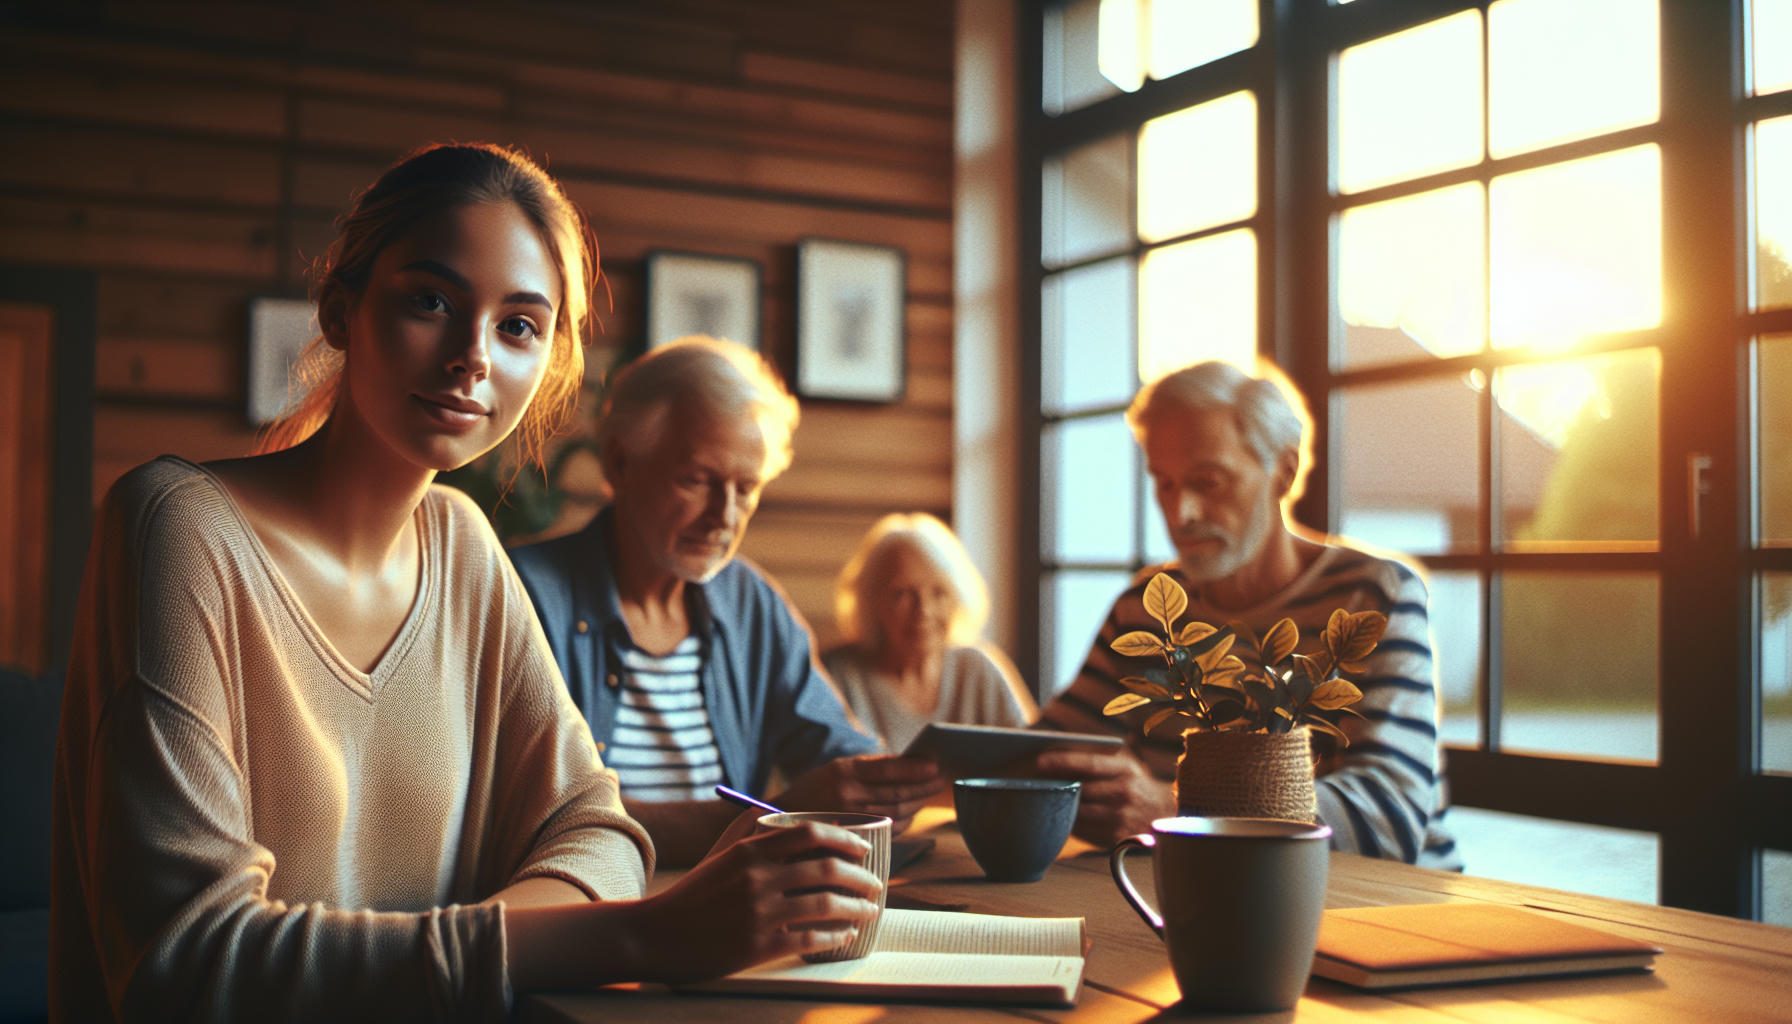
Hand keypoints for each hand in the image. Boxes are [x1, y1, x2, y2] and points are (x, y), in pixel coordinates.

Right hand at [635, 822, 882, 980]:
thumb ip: (751, 835)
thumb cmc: (692, 896)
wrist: (654, 934)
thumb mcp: (721, 857)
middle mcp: (757, 878)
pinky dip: (835, 936)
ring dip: (856, 908)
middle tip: (876, 884)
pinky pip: (810, 939)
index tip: (864, 848)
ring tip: (869, 911)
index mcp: (750, 850)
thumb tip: (783, 817)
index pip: (810, 833)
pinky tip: (845, 936)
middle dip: (861, 877)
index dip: (845, 839)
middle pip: (827, 869)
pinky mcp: (758, 946)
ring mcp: (759, 913)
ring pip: (826, 904)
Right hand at [774, 755, 941, 833]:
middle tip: (941, 782)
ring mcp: (849, 820)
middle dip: (923, 788)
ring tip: (929, 795)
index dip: (914, 768)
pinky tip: (912, 814)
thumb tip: (910, 764)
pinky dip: (904, 822)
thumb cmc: (814, 790)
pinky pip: (888, 831)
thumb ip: (869, 768)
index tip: (935, 765)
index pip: (887, 769)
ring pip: (895, 814)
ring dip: (917, 805)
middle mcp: (846, 795)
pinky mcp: (852, 839)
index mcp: (842, 772)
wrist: (780, 820)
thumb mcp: (835, 769)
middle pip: (896, 794)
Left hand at [1027, 747, 1173, 847]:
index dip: (1063, 761)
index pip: (1089, 764)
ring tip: (1040, 797)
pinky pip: (1083, 831)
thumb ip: (1099, 760)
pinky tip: (1058, 815)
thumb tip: (1058, 755)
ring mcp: (1120, 818)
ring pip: (1078, 812)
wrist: (1166, 816)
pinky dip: (1069, 823)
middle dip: (1056, 785)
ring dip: (1059, 806)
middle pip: (1080, 790)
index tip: (1040, 761)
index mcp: (1126, 770)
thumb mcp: (1126, 766)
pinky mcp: (1115, 839)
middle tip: (1031, 780)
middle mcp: (1124, 793)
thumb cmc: (1136, 786)